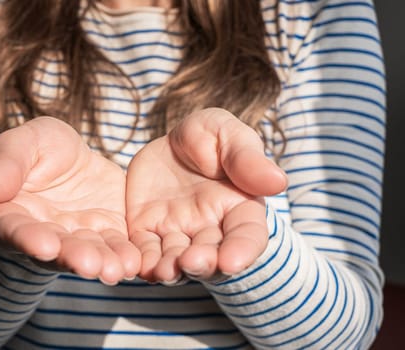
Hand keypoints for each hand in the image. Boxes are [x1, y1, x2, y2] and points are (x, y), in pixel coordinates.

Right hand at [0, 117, 139, 284]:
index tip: (44, 246)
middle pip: (56, 249)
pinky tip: (136, 261)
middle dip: (72, 257)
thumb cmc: (38, 151)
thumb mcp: (22, 144)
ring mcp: (77, 237)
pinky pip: (116, 247)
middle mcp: (43, 233)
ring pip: (88, 253)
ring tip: (116, 270)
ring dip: (102, 263)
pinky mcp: (107, 234)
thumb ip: (5, 165)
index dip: (28, 238)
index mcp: (12, 212)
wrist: (72, 159)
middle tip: (88, 265)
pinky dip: (125, 255)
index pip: (15, 229)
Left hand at [126, 108, 286, 283]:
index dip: (242, 250)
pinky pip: (145, 252)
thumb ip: (246, 157)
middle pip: (212, 255)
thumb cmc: (206, 136)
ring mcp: (178, 233)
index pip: (247, 234)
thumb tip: (278, 182)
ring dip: (172, 269)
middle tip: (192, 261)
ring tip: (163, 270)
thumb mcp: (225, 133)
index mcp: (238, 207)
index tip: (232, 261)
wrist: (166, 142)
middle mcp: (210, 228)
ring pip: (177, 260)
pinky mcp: (148, 233)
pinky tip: (136, 266)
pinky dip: (143, 263)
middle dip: (203, 263)